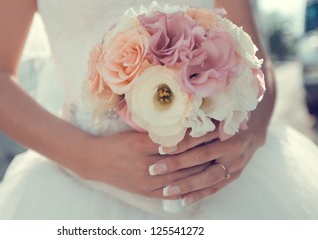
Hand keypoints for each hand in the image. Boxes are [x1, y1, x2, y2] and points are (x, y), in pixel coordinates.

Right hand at [81, 130, 212, 198]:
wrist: (96, 162)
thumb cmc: (115, 143)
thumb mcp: (134, 132)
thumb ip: (156, 131)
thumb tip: (183, 124)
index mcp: (142, 145)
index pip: (176, 140)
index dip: (196, 135)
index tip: (212, 127)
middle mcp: (145, 164)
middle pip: (182, 159)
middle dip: (204, 151)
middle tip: (221, 142)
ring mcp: (147, 181)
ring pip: (180, 177)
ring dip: (200, 169)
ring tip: (217, 160)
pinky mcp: (146, 192)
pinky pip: (172, 192)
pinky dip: (187, 187)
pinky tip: (201, 181)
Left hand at [149, 127, 265, 204]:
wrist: (252, 133)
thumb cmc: (226, 121)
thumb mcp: (216, 115)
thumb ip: (199, 119)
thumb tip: (171, 123)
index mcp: (226, 129)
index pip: (200, 137)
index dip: (180, 143)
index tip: (161, 148)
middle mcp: (232, 147)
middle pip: (202, 157)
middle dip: (177, 164)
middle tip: (154, 169)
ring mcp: (235, 164)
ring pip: (209, 177)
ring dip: (187, 185)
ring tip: (166, 190)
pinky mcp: (234, 176)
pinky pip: (215, 188)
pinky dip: (199, 195)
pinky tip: (183, 200)